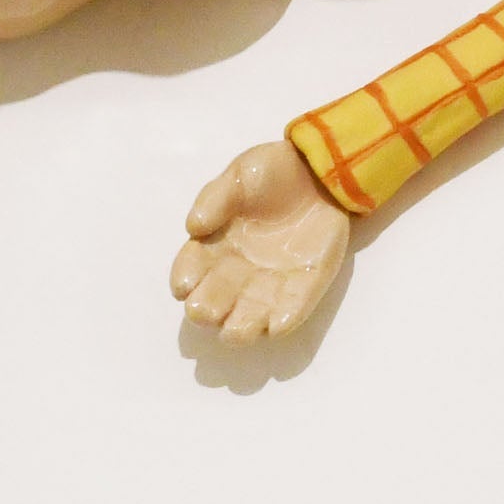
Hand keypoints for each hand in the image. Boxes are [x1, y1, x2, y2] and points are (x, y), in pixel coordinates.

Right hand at [172, 141, 351, 342]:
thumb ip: (215, 198)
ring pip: (253, 313)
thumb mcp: (240, 175)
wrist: (320, 170)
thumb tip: (193, 227)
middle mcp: (240, 270)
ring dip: (242, 327)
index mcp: (216, 245)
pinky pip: (296, 305)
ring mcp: (274, 280)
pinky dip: (287, 317)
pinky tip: (278, 325)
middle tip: (203, 312)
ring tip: (234, 333)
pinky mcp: (308, 282)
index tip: (183, 285)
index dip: (185, 277)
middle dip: (208, 308)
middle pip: (218, 298)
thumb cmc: (271, 173)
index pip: (193, 267)